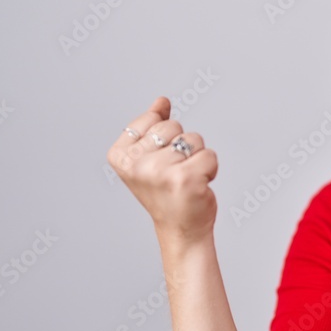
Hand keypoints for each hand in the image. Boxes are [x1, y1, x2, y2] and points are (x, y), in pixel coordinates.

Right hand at [106, 96, 218, 243]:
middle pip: (172, 126)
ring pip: (193, 139)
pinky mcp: (186, 179)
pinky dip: (210, 169)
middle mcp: (136, 164)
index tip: (157, 162)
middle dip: (180, 145)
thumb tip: (161, 100)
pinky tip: (199, 186)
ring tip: (185, 179)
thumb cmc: (166, 192)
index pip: (152, 118)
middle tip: (173, 173)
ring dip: (196, 157)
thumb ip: (153, 125)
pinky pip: (209, 155)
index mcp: (120, 156)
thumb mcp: (150, 157)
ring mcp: (160, 172)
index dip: (163, 138)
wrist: (181, 229)